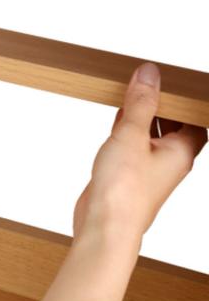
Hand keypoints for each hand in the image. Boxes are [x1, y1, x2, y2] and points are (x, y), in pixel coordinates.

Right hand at [74, 62, 206, 241]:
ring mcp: (148, 168)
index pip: (195, 120)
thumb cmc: (125, 190)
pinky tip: (117, 118)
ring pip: (152, 135)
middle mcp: (169, 161)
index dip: (186, 101)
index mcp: (181, 152)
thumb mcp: (132, 135)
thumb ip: (141, 103)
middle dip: (163, 104)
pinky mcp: (128, 173)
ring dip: (143, 115)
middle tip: (148, 82)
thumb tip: (150, 74)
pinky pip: (133, 144)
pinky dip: (127, 128)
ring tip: (131, 93)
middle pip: (174, 126)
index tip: (172, 82)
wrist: (105, 226)